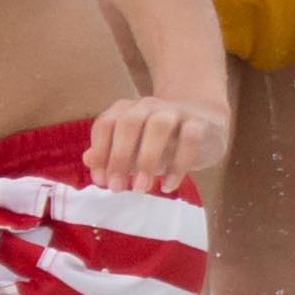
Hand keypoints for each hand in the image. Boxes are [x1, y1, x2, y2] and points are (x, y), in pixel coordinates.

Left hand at [84, 91, 228, 196]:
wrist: (206, 125)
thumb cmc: (162, 142)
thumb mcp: (134, 150)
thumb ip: (111, 154)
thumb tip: (88, 160)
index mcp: (128, 110)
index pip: (106, 124)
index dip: (100, 152)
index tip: (101, 181)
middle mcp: (149, 105)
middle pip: (129, 122)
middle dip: (120, 156)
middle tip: (117, 188)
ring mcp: (176, 111)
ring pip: (158, 126)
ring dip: (147, 159)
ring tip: (141, 188)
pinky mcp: (200, 122)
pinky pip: (189, 139)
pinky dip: (178, 164)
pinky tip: (169, 186)